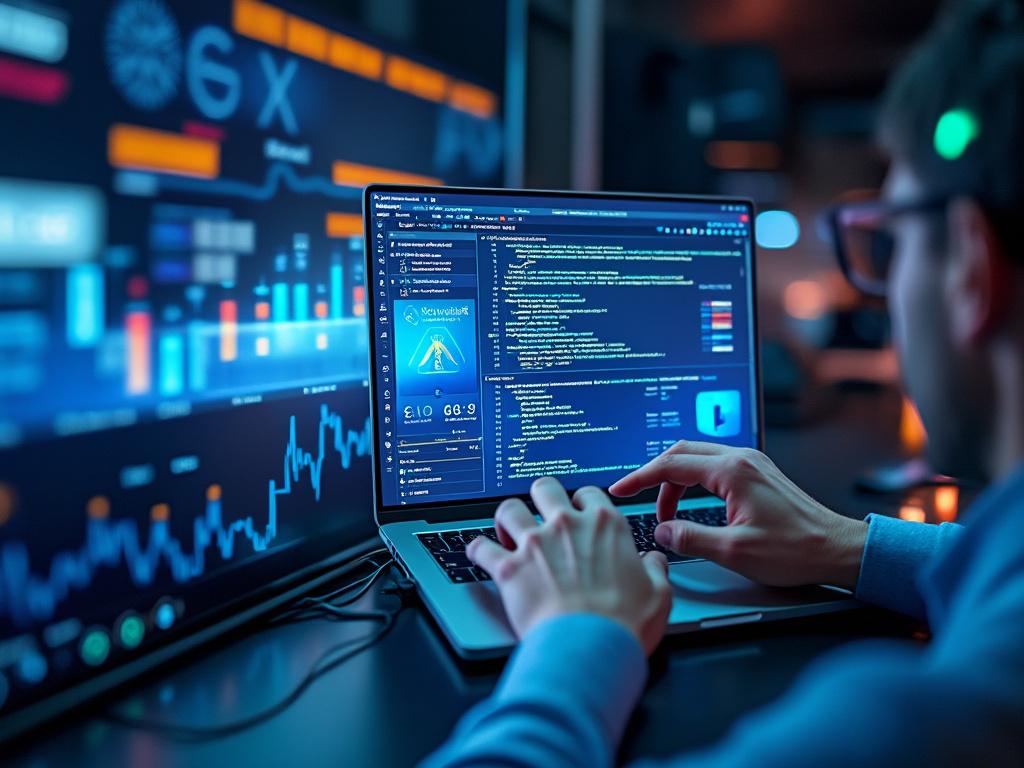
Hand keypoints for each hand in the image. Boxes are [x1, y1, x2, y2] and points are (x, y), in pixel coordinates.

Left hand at [467, 477, 671, 654]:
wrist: (590, 647)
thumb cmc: (624, 623)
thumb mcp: (658, 594)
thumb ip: (655, 570)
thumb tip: (654, 562)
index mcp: (604, 525)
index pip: (588, 494)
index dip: (582, 503)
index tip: (579, 514)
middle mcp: (566, 526)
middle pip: (544, 488)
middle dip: (541, 497)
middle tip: (541, 514)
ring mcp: (534, 545)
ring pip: (509, 509)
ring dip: (507, 519)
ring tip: (508, 531)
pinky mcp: (509, 569)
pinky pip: (480, 547)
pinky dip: (477, 550)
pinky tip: (479, 554)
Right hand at [609, 442, 867, 589]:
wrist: (837, 549)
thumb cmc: (796, 550)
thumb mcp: (735, 552)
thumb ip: (690, 538)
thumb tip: (663, 531)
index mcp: (732, 471)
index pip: (671, 465)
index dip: (639, 478)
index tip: (620, 489)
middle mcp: (741, 458)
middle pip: (681, 452)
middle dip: (654, 476)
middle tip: (636, 498)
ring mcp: (751, 462)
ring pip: (697, 457)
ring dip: (675, 480)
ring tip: (666, 512)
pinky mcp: (758, 472)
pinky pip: (714, 464)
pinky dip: (693, 479)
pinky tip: (690, 501)